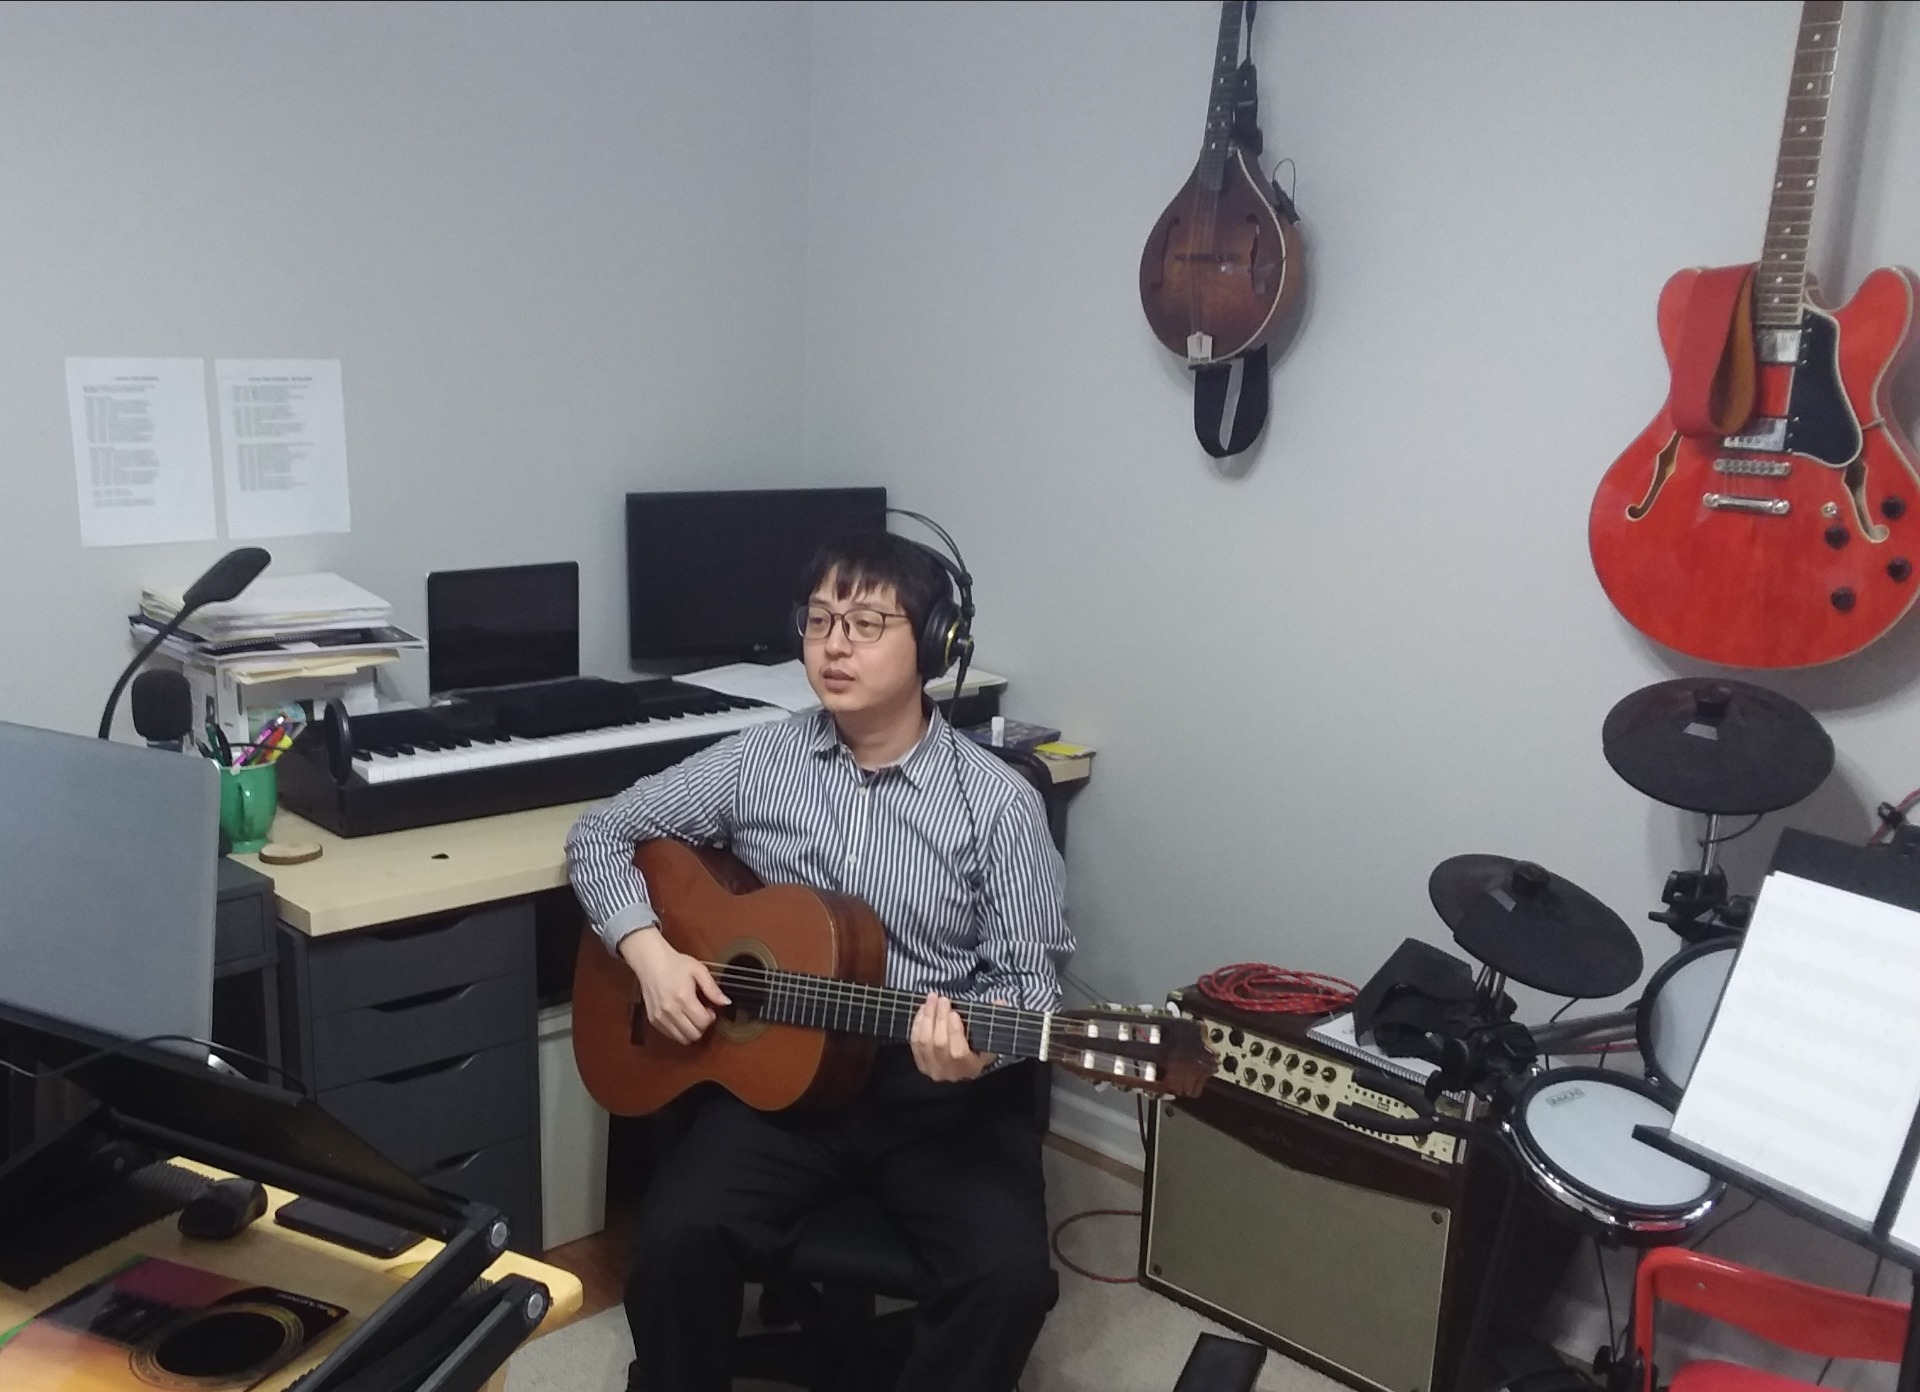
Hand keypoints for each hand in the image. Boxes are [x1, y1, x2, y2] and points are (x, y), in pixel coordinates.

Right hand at [619, 926, 729, 1044]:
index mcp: (684, 998)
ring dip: (691, 1030)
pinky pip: (670, 1035)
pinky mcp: (653, 1020)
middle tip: (702, 1013)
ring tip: (691, 1015)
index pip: (703, 1022)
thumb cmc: (675, 964)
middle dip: (702, 1026)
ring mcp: (660, 1017)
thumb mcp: (698, 970)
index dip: (711, 1018)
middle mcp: (670, 1010)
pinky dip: (679, 1030)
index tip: (710, 1008)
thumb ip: (713, 988)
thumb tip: (726, 1002)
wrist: (650, 961)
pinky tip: (681, 1016)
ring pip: (682, 1038)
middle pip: (694, 1034)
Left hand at [910, 994, 996, 1081]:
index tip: (955, 1013)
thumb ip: (995, 1021)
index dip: (954, 1032)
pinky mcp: (920, 1064)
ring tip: (932, 999)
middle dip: (939, 1018)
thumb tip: (1000, 1001)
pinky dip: (917, 1023)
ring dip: (927, 1017)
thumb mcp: (990, 1039)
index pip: (958, 1052)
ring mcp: (932, 1069)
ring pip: (924, 1042)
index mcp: (969, 1068)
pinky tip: (923, 1009)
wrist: (962, 1068)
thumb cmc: (978, 1050)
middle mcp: (949, 1072)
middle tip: (942, 999)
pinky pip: (915, 1042)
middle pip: (939, 1043)